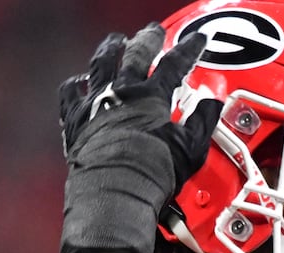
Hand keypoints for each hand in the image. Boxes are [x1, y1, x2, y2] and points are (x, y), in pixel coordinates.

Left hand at [56, 24, 221, 252]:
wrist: (114, 191)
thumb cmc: (152, 174)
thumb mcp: (189, 150)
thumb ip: (201, 124)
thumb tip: (212, 106)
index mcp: (153, 97)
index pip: (175, 64)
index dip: (189, 49)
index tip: (198, 39)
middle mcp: (122, 93)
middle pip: (136, 55)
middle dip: (148, 40)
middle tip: (154, 31)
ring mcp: (96, 102)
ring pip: (101, 65)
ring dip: (109, 50)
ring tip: (115, 41)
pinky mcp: (75, 119)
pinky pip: (71, 93)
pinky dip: (75, 84)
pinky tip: (78, 80)